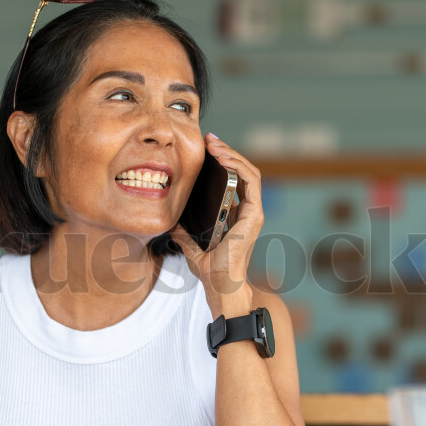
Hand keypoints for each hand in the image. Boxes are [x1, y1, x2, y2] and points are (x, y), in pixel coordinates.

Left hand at [170, 133, 263, 317]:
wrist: (220, 286)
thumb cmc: (210, 270)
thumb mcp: (191, 245)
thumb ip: (184, 233)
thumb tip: (172, 222)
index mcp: (235, 215)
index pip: (233, 181)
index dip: (222, 162)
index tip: (205, 150)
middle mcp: (247, 211)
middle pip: (242, 172)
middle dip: (226, 152)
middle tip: (209, 139)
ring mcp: (253, 212)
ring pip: (249, 172)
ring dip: (232, 154)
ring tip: (215, 145)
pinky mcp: (254, 215)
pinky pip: (251, 182)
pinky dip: (238, 166)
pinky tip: (223, 159)